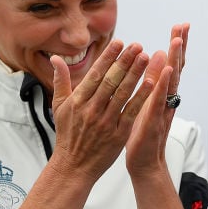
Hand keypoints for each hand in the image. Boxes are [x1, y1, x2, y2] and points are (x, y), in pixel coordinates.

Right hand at [49, 40, 151, 180]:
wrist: (73, 166)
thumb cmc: (67, 134)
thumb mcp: (59, 106)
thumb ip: (60, 80)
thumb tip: (56, 58)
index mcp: (78, 100)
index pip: (96, 74)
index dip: (108, 57)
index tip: (120, 42)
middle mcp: (91, 109)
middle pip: (111, 80)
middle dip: (125, 61)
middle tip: (138, 45)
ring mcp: (105, 121)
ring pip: (122, 93)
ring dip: (135, 74)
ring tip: (146, 58)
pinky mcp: (118, 133)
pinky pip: (131, 111)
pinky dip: (141, 97)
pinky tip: (151, 83)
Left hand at [125, 25, 187, 178]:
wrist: (145, 162)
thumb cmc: (142, 132)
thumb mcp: (146, 101)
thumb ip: (152, 80)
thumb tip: (156, 55)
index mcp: (163, 92)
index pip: (172, 64)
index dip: (177, 46)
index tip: (180, 26)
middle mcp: (168, 98)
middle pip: (177, 67)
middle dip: (180, 47)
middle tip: (184, 26)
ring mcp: (164, 108)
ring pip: (172, 80)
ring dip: (175, 59)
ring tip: (177, 41)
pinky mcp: (156, 120)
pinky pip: (161, 99)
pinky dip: (165, 84)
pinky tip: (168, 70)